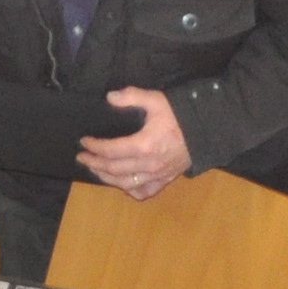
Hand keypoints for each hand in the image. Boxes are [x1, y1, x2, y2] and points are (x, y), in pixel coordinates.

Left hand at [77, 86, 193, 196]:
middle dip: (95, 164)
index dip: (95, 147)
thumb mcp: (155, 100)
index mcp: (144, 145)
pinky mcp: (165, 179)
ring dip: (107, 178)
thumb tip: (110, 98)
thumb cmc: (179, 114)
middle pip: (114, 169)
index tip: (84, 142)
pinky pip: (145, 191)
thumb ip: (131, 97)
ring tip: (95, 170)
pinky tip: (122, 185)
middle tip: (81, 157)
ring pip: (126, 184)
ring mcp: (157, 175)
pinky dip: (131, 191)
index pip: (111, 150)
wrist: (206, 130)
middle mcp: (148, 164)